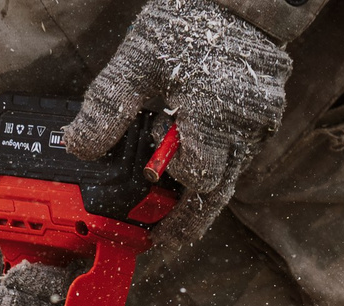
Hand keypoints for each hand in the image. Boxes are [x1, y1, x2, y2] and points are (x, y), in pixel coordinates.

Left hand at [58, 0, 290, 254]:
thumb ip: (108, 108)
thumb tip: (79, 146)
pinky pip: (238, 154)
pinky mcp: (264, 117)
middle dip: (187, 223)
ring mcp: (258, 126)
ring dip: (199, 196)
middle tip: (159, 244)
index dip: (172, 191)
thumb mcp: (137, 63)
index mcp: (212, 120)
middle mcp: (242, 131)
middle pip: (216, 195)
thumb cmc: (192, 22)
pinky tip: (191, 162)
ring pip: (229, 178)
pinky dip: (214, 164)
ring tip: (169, 214)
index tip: (148, 195)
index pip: (198, 179)